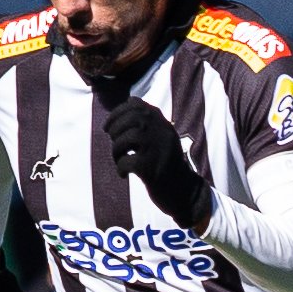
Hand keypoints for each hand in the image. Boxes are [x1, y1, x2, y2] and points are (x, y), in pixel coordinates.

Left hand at [102, 94, 212, 229]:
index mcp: (162, 122)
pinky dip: (120, 168)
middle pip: (128, 119)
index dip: (116, 113)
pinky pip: (125, 162)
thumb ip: (148, 121)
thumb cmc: (166, 163)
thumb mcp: (162, 136)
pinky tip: (124, 174)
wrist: (184, 190)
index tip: (108, 127)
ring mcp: (157, 149)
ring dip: (115, 151)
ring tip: (119, 160)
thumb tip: (128, 101)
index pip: (135, 104)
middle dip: (114, 130)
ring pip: (124, 140)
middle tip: (115, 144)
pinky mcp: (150, 168)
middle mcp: (162, 131)